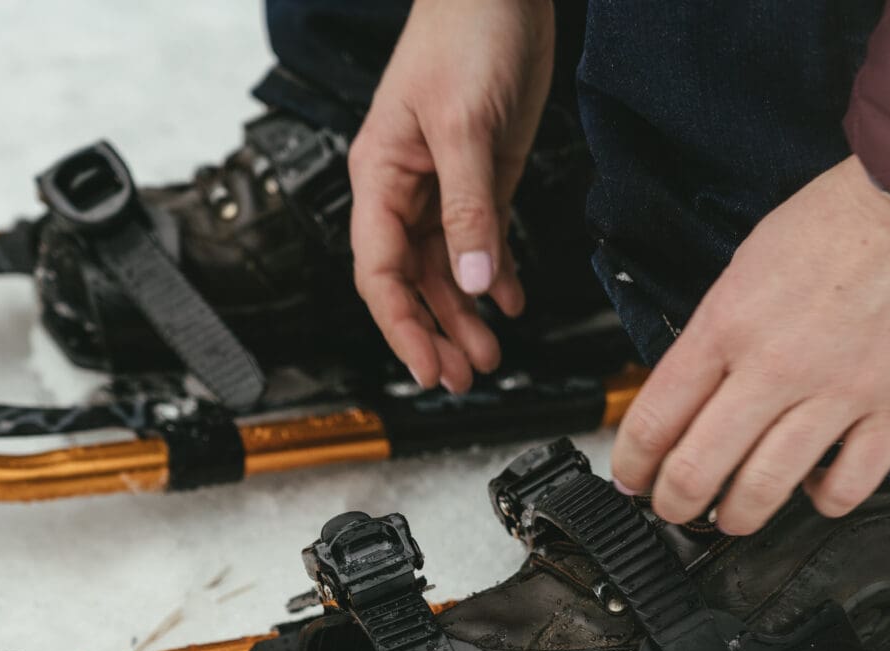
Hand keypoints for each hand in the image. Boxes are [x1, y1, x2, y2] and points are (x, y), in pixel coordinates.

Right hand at [348, 0, 553, 392]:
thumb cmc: (465, 33)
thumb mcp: (465, 127)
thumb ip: (469, 209)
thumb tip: (469, 282)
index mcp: (380, 177)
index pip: (379, 272)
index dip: (401, 327)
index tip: (427, 368)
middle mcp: (406, 189)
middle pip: (411, 282)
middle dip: (435, 333)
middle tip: (463, 377)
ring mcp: (444, 186)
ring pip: (446, 270)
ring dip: (465, 315)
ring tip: (490, 356)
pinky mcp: (483, 177)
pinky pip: (481, 240)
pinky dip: (494, 276)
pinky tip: (510, 302)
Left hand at [610, 155, 889, 533]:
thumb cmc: (836, 224)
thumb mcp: (744, 268)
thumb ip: (716, 335)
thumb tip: (689, 394)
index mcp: (726, 327)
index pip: (654, 421)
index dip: (631, 465)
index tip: (631, 478)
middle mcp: (775, 367)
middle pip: (697, 470)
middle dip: (673, 503)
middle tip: (674, 508)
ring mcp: (838, 394)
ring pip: (765, 489)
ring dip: (738, 516)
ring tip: (733, 516)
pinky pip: (848, 486)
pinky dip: (823, 501)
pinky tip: (816, 489)